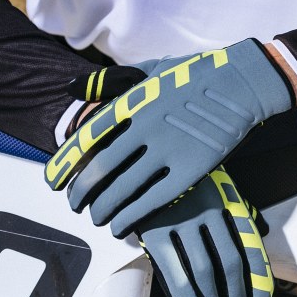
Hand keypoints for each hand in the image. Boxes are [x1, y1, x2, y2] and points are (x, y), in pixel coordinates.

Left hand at [45, 40, 292, 235]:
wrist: (242, 83)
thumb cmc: (195, 74)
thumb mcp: (151, 69)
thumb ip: (110, 82)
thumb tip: (71, 87)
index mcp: (133, 103)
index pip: (86, 140)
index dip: (65, 165)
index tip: (54, 183)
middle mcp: (146, 128)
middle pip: (101, 171)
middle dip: (82, 194)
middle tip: (76, 206)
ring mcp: (169, 150)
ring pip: (124, 190)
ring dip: (104, 210)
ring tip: (98, 219)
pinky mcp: (191, 170)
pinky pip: (153, 201)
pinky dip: (132, 217)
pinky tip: (123, 226)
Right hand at [137, 166, 273, 296]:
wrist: (143, 162)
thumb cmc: (181, 180)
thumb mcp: (212, 185)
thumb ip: (234, 208)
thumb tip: (263, 232)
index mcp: (224, 199)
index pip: (247, 243)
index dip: (257, 275)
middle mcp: (206, 209)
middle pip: (228, 263)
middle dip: (234, 296)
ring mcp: (180, 219)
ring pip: (203, 271)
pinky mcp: (153, 229)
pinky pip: (172, 269)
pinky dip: (183, 295)